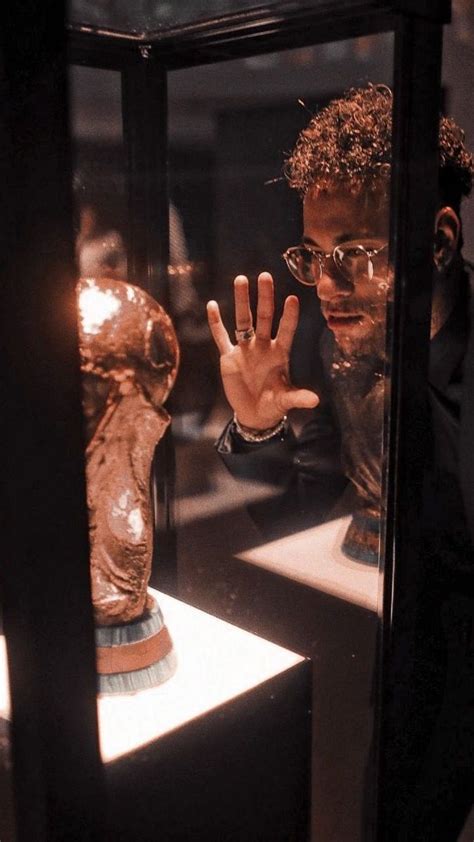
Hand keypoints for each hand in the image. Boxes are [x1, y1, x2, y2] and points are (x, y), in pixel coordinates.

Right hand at [207, 271, 318, 429]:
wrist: (254, 414)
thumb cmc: (273, 404)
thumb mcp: (285, 400)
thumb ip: (298, 398)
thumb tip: (315, 401)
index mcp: (279, 353)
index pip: (286, 330)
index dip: (289, 316)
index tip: (292, 299)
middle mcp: (263, 346)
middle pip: (264, 317)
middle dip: (265, 297)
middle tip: (265, 276)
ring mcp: (245, 349)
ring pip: (243, 321)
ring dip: (242, 301)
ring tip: (241, 279)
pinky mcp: (229, 357)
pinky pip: (221, 336)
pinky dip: (216, 323)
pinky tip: (212, 305)